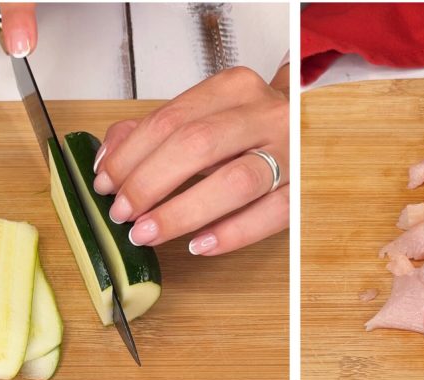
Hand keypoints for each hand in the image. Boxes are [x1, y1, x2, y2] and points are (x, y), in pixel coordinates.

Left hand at [93, 64, 289, 255]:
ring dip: (182, 211)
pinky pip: (266, 217)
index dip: (132, 155)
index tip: (106, 183)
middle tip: (122, 213)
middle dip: (150, 183)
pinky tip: (199, 245)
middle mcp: (264, 116)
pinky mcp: (303, 193)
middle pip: (197, 146)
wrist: (317, 134)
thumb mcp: (208, 117)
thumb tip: (110, 156)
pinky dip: (230, 233)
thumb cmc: (254, 132)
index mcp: (234, 90)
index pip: (171, 119)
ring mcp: (290, 155)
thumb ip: (158, 131)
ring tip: (148, 233)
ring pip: (233, 182)